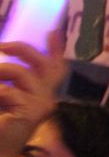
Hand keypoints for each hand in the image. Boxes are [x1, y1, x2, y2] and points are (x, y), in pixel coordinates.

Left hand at [0, 34, 64, 156]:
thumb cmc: (0, 124)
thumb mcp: (3, 96)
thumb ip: (7, 80)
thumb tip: (3, 59)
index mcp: (40, 91)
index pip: (54, 66)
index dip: (55, 49)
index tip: (53, 32)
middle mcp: (47, 95)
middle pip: (42, 62)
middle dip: (21, 48)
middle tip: (2, 45)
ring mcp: (43, 102)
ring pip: (19, 72)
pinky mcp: (35, 110)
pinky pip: (9, 91)